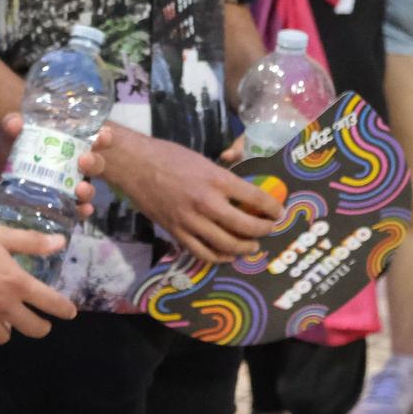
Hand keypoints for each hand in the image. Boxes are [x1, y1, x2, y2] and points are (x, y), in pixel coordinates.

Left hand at [0, 115, 111, 214]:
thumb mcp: (2, 138)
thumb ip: (8, 129)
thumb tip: (15, 121)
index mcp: (60, 144)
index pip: (88, 138)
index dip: (101, 137)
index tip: (102, 135)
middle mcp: (67, 165)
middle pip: (93, 164)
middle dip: (94, 162)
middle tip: (83, 160)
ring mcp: (62, 187)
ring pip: (86, 189)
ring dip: (88, 190)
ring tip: (79, 190)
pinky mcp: (54, 205)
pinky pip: (73, 210)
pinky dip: (80, 211)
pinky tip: (81, 211)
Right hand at [0, 219, 76, 342]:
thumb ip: (30, 242)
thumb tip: (61, 242)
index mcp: (15, 283)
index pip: (50, 302)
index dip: (64, 309)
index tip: (69, 312)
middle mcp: (2, 305)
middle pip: (33, 329)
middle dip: (41, 327)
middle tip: (39, 321)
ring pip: (4, 336)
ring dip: (7, 328)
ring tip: (3, 318)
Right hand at [105, 128, 280, 263]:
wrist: (133, 164)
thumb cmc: (168, 156)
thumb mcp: (203, 161)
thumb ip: (224, 180)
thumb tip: (244, 195)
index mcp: (217, 179)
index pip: (257, 199)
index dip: (274, 208)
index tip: (279, 212)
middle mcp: (207, 203)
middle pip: (247, 227)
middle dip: (264, 230)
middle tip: (269, 229)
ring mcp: (190, 220)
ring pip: (227, 245)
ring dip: (245, 248)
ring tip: (251, 246)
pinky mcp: (175, 231)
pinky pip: (202, 252)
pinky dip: (219, 257)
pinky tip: (226, 254)